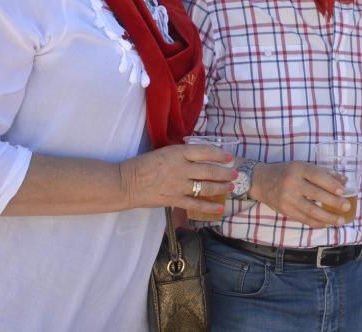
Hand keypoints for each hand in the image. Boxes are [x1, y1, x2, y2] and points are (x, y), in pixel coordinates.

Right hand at [119, 144, 236, 217]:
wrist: (126, 183)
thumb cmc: (143, 165)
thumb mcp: (164, 152)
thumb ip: (181, 155)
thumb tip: (199, 157)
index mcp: (177, 153)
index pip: (204, 151)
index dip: (219, 154)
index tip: (229, 157)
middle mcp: (181, 168)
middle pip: (209, 170)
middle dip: (225, 173)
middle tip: (235, 173)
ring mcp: (178, 185)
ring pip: (205, 187)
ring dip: (220, 188)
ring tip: (230, 187)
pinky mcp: (174, 199)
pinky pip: (195, 204)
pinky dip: (209, 207)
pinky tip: (219, 209)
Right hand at [249, 161, 348, 227]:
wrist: (261, 181)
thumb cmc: (286, 172)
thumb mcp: (302, 167)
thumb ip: (323, 173)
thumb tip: (344, 180)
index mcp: (298, 169)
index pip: (317, 176)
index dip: (331, 184)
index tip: (343, 191)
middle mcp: (292, 183)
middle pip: (316, 194)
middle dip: (333, 202)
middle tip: (346, 206)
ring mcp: (288, 199)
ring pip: (311, 210)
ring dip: (328, 217)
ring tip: (340, 220)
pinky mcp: (285, 211)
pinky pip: (303, 219)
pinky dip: (316, 222)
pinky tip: (326, 223)